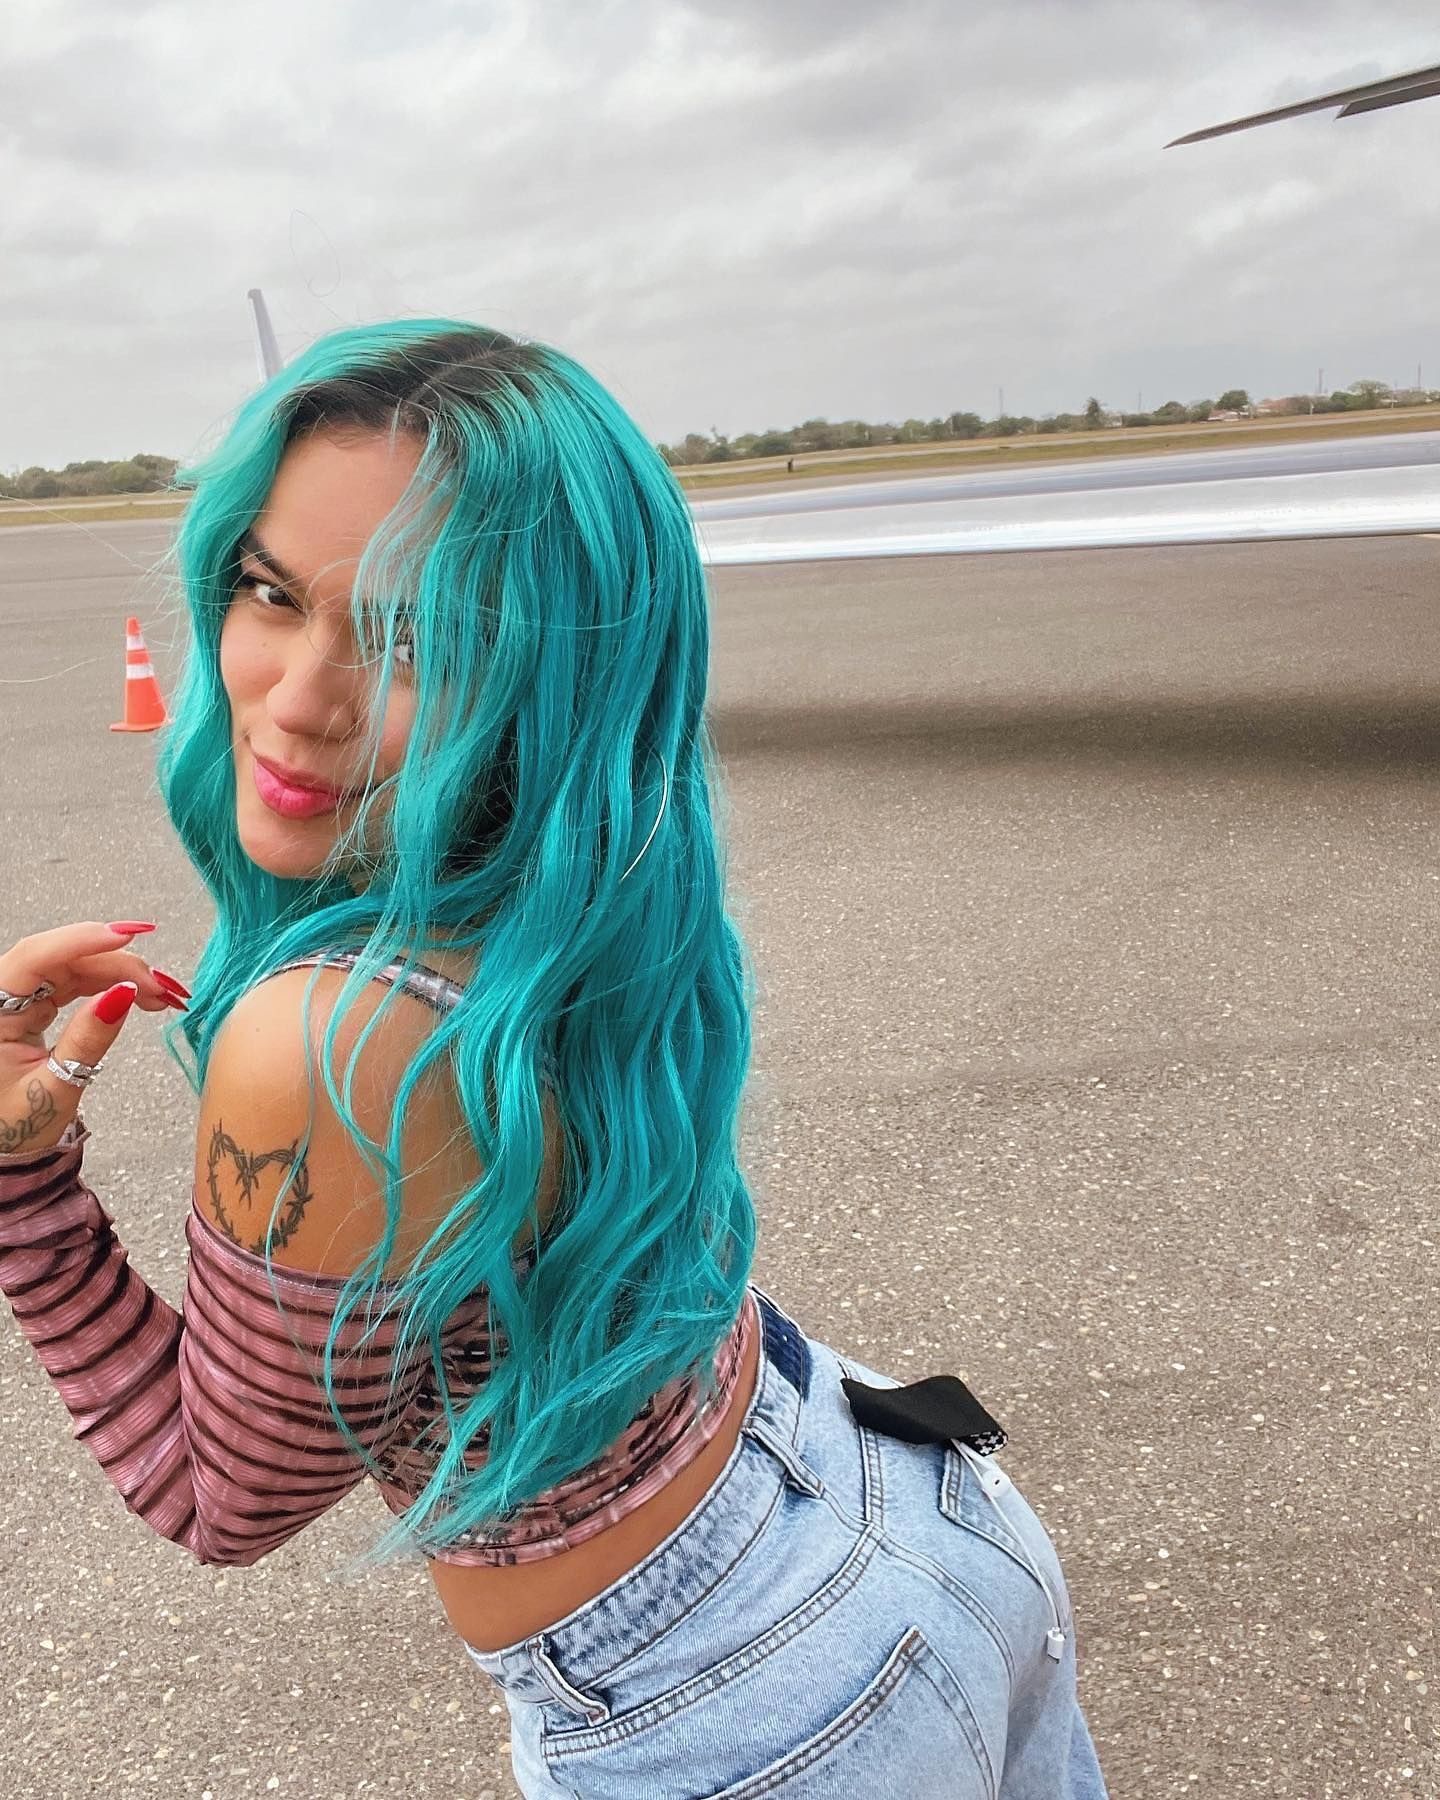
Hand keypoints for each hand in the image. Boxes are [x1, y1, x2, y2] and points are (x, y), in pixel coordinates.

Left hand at [0, 921, 183, 1155]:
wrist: (4, 1147)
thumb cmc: (16, 1126)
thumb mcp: (55, 1089)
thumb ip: (87, 1041)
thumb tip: (126, 995)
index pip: (33, 958)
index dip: (79, 941)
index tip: (125, 936)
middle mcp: (2, 997)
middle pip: (63, 958)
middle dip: (117, 963)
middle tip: (163, 986)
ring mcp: (21, 997)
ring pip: (75, 966)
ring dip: (123, 972)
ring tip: (164, 994)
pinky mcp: (38, 1003)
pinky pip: (77, 980)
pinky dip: (113, 983)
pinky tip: (144, 993)